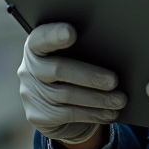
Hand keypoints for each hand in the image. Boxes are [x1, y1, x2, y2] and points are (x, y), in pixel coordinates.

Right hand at [17, 22, 126, 144]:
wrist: (61, 110)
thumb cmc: (75, 74)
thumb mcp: (77, 59)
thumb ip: (84, 51)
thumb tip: (115, 53)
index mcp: (37, 47)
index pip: (41, 38)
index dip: (54, 35)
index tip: (72, 33)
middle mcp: (28, 69)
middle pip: (58, 70)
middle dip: (90, 76)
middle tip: (114, 81)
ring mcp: (30, 93)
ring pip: (66, 95)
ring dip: (98, 99)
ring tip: (120, 99)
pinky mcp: (37, 116)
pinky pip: (68, 114)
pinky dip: (93, 113)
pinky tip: (110, 113)